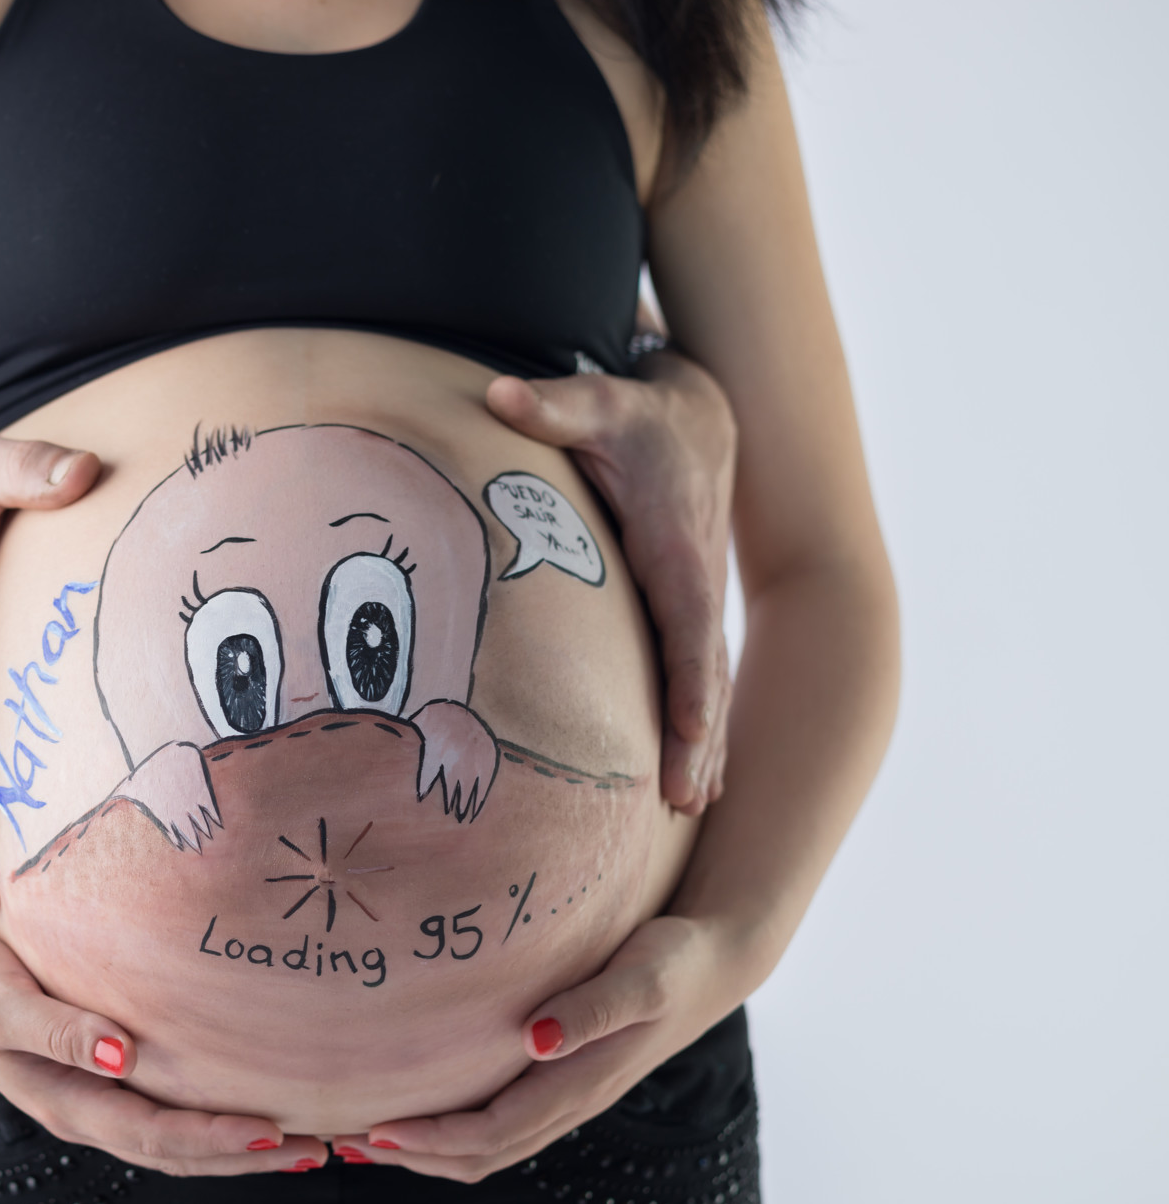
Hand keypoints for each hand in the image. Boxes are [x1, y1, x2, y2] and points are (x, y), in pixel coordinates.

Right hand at [0, 925, 329, 1175]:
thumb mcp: (5, 1002)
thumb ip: (58, 1029)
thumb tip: (121, 1054)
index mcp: (70, 1104)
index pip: (158, 1136)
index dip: (216, 1139)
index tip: (274, 1134)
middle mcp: (90, 1111)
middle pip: (179, 1152)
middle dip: (247, 1156)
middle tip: (320, 1149)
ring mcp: (96, 1098)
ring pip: (177, 1139)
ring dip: (238, 1145)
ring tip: (302, 1140)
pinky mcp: (101, 1074)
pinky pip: (166, 1109)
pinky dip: (211, 1117)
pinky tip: (246, 1103)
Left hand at [353, 915, 744, 1182]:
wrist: (713, 963)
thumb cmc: (673, 960)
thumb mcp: (641, 976)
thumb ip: (592, 1008)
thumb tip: (534, 1039)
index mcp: (581, 1082)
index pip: (495, 1132)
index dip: (434, 1140)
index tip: (377, 1131)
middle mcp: (569, 1100)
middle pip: (483, 1154)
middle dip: (415, 1157)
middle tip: (343, 1142)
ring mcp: (565, 1094)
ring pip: (489, 1146)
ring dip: (428, 1151)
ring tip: (364, 1137)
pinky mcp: (560, 1077)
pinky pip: (499, 1122)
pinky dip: (451, 1128)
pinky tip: (418, 1106)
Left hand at [486, 348, 735, 813]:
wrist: (697, 415)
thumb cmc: (641, 416)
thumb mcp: (600, 401)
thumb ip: (552, 404)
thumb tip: (498, 396)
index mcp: (677, 548)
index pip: (689, 623)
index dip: (692, 681)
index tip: (691, 732)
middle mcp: (696, 582)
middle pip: (704, 672)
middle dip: (699, 738)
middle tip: (685, 800)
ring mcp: (696, 601)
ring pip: (707, 684)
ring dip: (703, 746)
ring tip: (690, 807)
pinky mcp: (687, 612)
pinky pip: (698, 677)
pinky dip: (701, 728)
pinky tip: (693, 780)